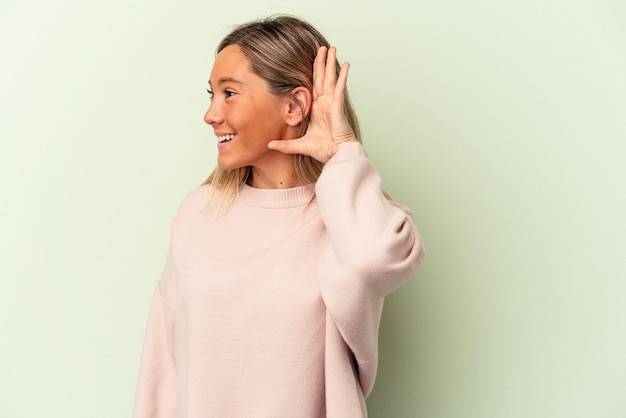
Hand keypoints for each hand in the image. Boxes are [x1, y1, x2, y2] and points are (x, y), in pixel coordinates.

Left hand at [268, 46, 356, 162]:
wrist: (336, 156)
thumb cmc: (323, 150)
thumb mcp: (299, 145)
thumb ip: (285, 145)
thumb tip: (269, 145)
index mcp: (317, 109)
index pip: (314, 86)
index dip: (313, 73)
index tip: (311, 61)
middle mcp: (325, 104)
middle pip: (322, 78)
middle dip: (321, 62)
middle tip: (322, 48)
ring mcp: (332, 104)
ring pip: (331, 78)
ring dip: (330, 63)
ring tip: (331, 49)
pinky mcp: (338, 107)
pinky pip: (340, 89)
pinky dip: (343, 77)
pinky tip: (346, 65)